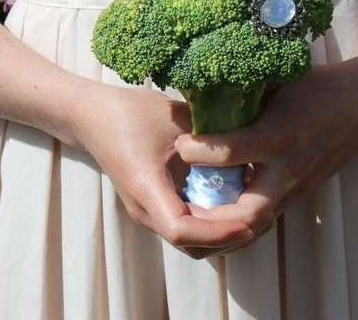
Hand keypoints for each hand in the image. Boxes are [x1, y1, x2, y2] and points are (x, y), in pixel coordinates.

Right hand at [68, 83, 253, 256]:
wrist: (94, 117)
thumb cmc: (129, 113)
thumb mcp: (173, 118)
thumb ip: (209, 137)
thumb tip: (249, 146)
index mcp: (146, 189)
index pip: (182, 231)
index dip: (219, 232)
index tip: (250, 221)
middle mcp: (146, 209)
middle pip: (193, 244)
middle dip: (229, 236)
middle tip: (263, 215)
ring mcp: (149, 210)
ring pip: (192, 240)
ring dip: (222, 232)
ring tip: (253, 211)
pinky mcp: (156, 204)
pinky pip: (189, 224)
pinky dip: (213, 221)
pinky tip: (234, 198)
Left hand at [174, 53, 357, 253]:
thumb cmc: (316, 87)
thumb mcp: (276, 83)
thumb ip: (241, 96)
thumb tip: (203, 97)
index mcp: (279, 134)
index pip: (232, 151)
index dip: (199, 150)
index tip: (181, 143)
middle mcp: (288, 168)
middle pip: (247, 215)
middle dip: (211, 218)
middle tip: (181, 206)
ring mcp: (297, 187)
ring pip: (257, 226)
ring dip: (223, 229)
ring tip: (193, 217)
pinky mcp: (301, 194)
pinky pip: (267, 218)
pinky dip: (240, 221)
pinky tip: (220, 210)